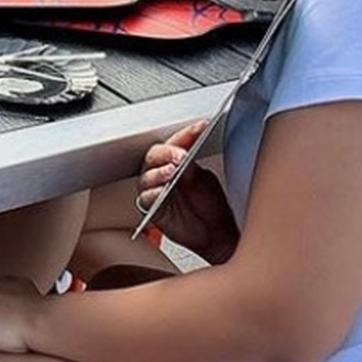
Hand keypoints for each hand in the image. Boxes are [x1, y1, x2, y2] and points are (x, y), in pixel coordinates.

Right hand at [133, 120, 237, 262]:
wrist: (215, 234)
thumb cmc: (211, 206)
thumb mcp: (204, 182)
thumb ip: (191, 169)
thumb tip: (181, 157)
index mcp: (179, 161)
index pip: (178, 141)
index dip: (187, 133)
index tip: (200, 127)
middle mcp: (165, 172)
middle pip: (155, 156)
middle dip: (167, 153)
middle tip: (180, 155)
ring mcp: (157, 189)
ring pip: (147, 175)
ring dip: (158, 172)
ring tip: (171, 172)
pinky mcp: (152, 208)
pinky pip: (145, 198)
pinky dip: (152, 194)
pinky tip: (161, 192)